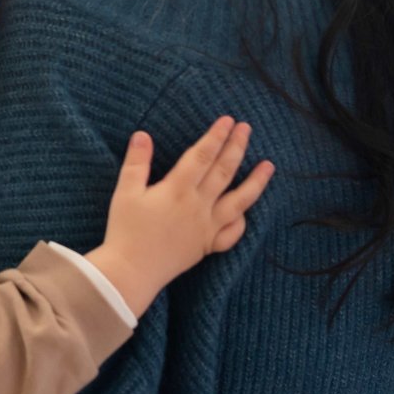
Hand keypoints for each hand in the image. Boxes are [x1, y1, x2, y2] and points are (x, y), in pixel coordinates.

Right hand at [86, 117, 274, 317]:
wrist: (132, 272)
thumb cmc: (125, 231)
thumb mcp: (125, 192)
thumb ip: (136, 162)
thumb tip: (143, 135)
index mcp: (177, 189)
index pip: (202, 156)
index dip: (216, 136)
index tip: (228, 120)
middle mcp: (198, 206)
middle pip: (223, 172)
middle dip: (236, 147)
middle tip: (246, 128)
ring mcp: (206, 227)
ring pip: (238, 202)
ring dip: (255, 182)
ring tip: (269, 165)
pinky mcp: (206, 246)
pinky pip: (231, 233)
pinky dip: (241, 221)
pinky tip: (246, 211)